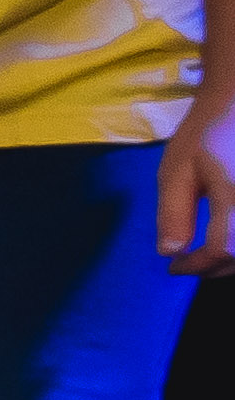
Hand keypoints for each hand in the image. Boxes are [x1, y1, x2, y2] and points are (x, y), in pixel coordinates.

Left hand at [172, 95, 234, 277]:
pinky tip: (228, 238)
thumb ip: (174, 214)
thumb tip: (171, 252)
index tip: (175, 268)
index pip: (225, 250)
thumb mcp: (177, 171)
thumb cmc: (207, 132)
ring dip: (234, 258)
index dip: (199, 266)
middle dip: (219, 267)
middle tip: (192, 265)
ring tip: (209, 256)